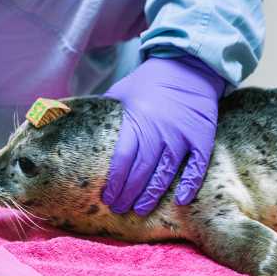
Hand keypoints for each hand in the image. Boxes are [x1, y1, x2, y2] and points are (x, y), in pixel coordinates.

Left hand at [102, 55, 225, 215]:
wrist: (188, 65)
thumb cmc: (150, 81)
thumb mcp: (121, 91)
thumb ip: (106, 111)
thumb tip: (74, 119)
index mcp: (137, 121)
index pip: (122, 159)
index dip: (114, 182)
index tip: (107, 197)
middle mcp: (160, 131)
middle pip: (140, 171)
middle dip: (128, 193)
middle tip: (119, 209)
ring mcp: (182, 136)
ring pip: (165, 173)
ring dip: (152, 194)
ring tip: (140, 209)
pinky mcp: (202, 137)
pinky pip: (197, 167)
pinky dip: (190, 184)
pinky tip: (180, 200)